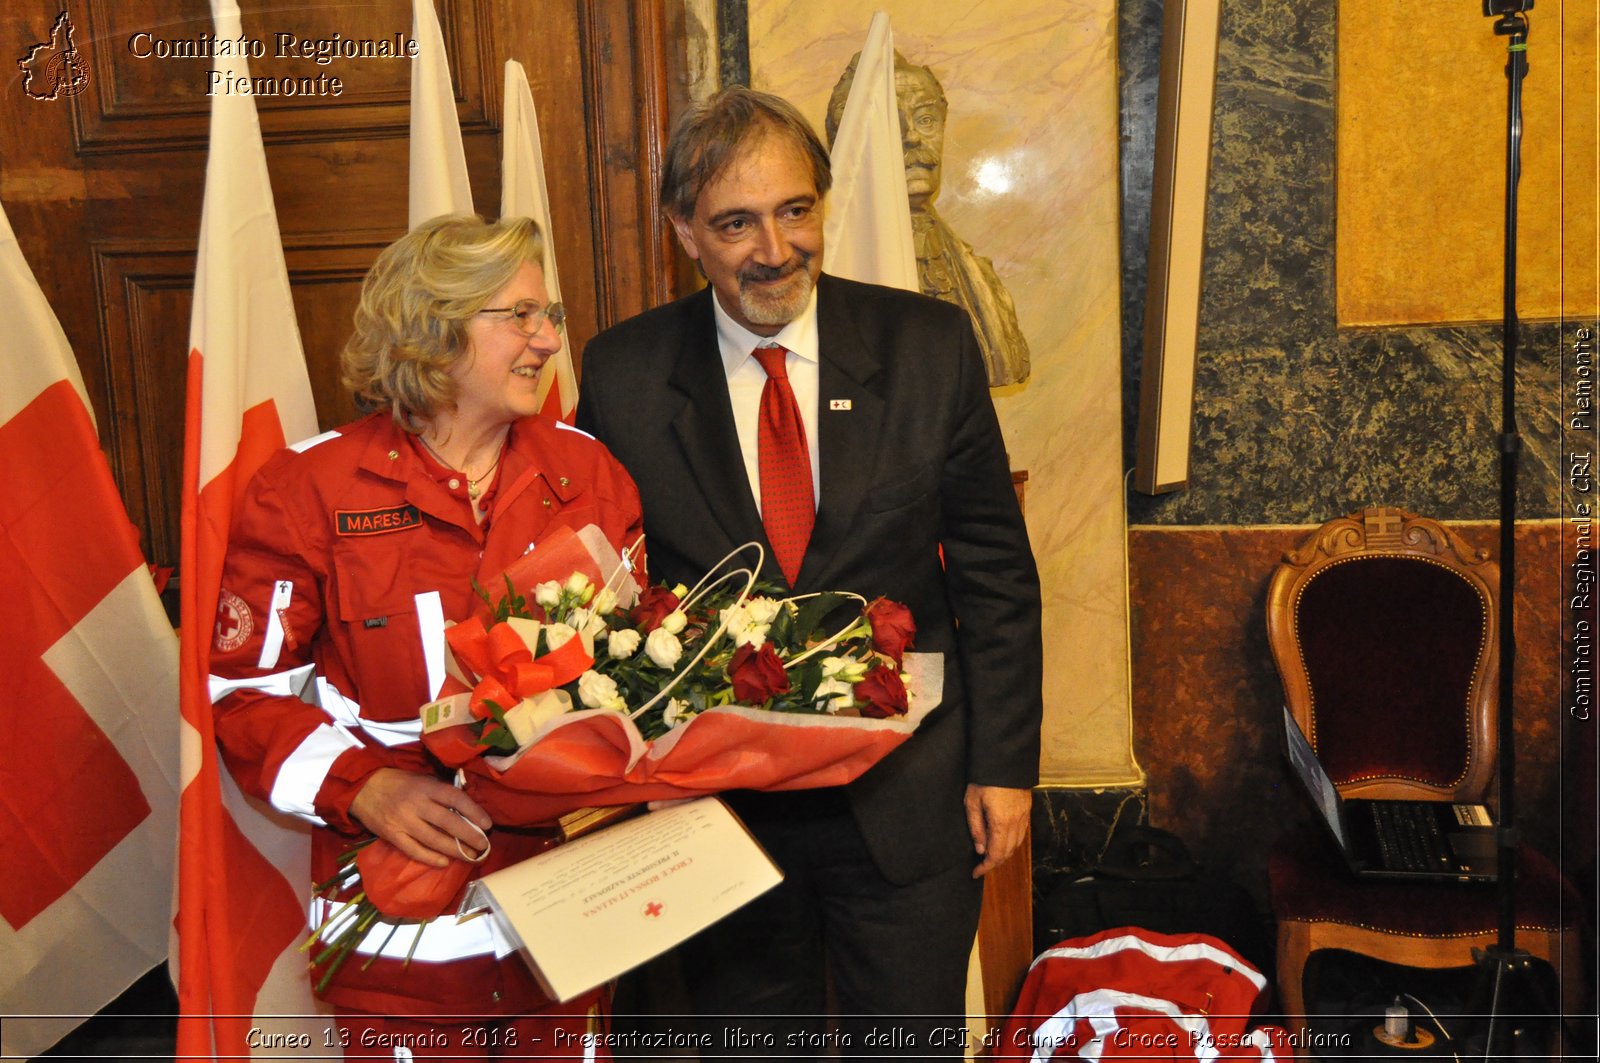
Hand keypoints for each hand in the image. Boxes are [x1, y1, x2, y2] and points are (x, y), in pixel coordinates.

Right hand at [349, 768, 492, 867]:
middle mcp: (416, 804)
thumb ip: (441, 792)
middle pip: (448, 822)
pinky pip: (414, 850)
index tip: (488, 824)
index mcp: (426, 787)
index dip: (474, 812)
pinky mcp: (392, 835)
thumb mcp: (422, 780)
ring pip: (433, 839)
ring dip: (454, 850)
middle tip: (483, 845)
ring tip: (470, 856)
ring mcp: (404, 821)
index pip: (456, 799)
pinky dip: (430, 858)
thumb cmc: (399, 783)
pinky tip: (445, 862)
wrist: (363, 788)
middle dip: (469, 836)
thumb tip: (467, 808)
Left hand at [964, 784, 1030, 878]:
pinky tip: (1003, 840)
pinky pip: (1022, 833)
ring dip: (1004, 853)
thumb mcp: (972, 802)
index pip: (996, 854)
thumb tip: (981, 849)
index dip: (986, 867)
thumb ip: (976, 827)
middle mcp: (1016, 822)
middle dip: (995, 862)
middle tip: (981, 866)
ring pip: (1017, 844)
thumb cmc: (983, 779)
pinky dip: (1013, 842)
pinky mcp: (1027, 808)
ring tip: (991, 855)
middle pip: (1008, 852)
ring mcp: (1024, 815)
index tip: (975, 873)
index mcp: (1002, 823)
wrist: (1004, 758)